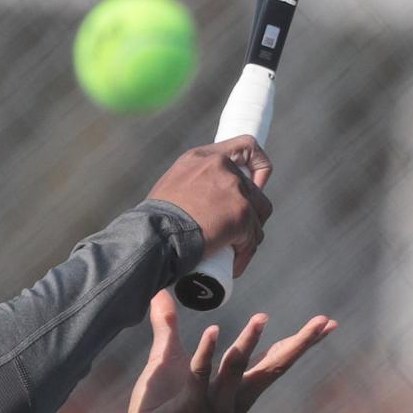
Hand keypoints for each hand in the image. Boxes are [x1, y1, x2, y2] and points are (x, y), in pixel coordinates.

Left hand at [116, 291, 336, 412]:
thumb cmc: (159, 409)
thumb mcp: (167, 362)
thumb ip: (168, 329)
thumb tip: (159, 294)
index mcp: (238, 390)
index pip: (275, 362)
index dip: (300, 342)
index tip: (327, 323)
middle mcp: (234, 400)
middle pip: (273, 367)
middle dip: (299, 345)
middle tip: (323, 322)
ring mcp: (214, 406)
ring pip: (237, 369)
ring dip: (249, 343)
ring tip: (261, 317)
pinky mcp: (189, 408)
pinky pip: (202, 377)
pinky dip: (208, 354)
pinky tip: (214, 331)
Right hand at [147, 136, 272, 277]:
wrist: (153, 236)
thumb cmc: (153, 221)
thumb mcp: (171, 189)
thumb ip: (190, 187)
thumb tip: (201, 205)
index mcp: (202, 157)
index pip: (245, 146)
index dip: (257, 166)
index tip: (256, 185)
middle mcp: (221, 166)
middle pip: (255, 190)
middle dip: (249, 213)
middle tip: (235, 234)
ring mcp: (234, 189)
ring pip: (259, 214)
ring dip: (249, 234)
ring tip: (232, 252)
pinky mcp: (242, 213)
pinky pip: (253, 237)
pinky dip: (244, 253)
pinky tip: (233, 266)